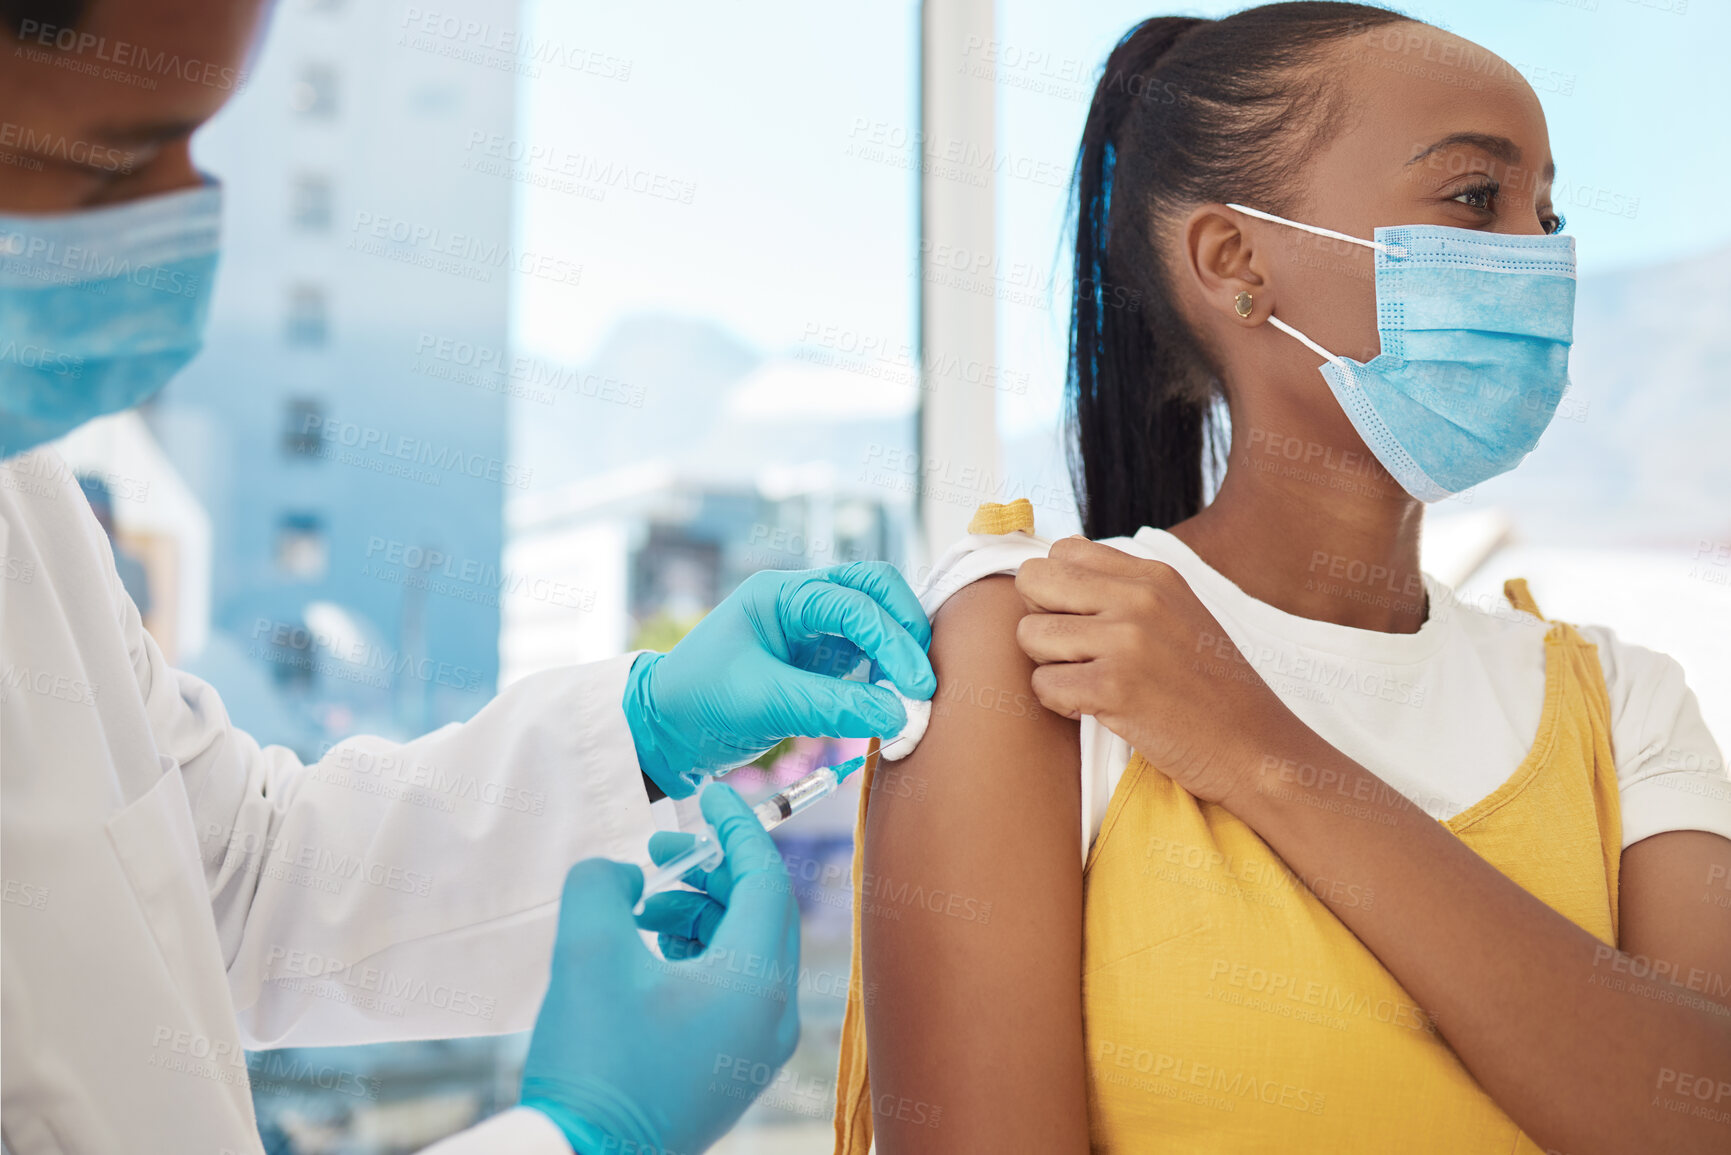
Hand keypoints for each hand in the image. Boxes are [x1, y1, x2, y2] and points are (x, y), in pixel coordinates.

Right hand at [520, 785, 800, 1154]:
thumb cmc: (592, 1064)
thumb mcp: (586, 952)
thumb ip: (603, 884)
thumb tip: (624, 874)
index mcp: (757, 983)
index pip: (766, 879)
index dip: (738, 826)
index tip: (710, 794)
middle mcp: (774, 1018)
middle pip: (762, 914)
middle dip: (713, 873)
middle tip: (663, 852)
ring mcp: (757, 1051)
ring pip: (747, 951)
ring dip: (700, 915)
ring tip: (642, 909)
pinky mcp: (732, 1071)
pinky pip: (734, 990)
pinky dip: (699, 956)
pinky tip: (648, 953)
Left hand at [624, 561, 935, 797]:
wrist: (665, 729)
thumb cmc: (698, 703)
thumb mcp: (762, 702)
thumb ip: (831, 705)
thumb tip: (900, 713)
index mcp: (780, 595)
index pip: (854, 601)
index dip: (893, 640)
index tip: (916, 686)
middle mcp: (801, 600)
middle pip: (875, 589)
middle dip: (906, 627)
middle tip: (924, 678)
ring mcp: (812, 628)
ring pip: (877, 617)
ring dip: (901, 648)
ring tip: (912, 695)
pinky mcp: (819, 658)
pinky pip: (867, 651)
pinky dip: (888, 670)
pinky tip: (893, 700)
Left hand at [1014, 536, 1310, 807]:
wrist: (1255, 748)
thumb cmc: (1209, 689)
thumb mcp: (1178, 615)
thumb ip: (1124, 591)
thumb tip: (1052, 575)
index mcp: (1153, 576)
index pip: (1063, 552)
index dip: (1057, 590)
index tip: (1082, 623)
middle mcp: (1139, 598)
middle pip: (1033, 580)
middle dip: (1041, 619)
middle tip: (1074, 654)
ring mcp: (1127, 641)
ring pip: (1029, 633)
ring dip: (1048, 665)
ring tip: (1088, 684)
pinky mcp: (1115, 688)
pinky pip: (1042, 683)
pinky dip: (1059, 703)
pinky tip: (1096, 709)